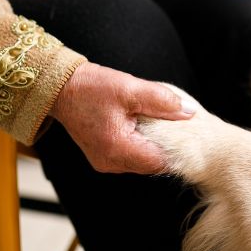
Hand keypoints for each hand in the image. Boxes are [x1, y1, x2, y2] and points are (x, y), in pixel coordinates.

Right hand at [48, 62, 195, 174]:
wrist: (62, 89)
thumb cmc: (91, 88)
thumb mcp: (130, 89)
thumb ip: (162, 101)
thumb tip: (189, 112)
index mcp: (117, 149)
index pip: (159, 162)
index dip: (177, 148)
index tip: (186, 131)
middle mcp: (111, 162)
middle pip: (151, 163)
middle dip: (166, 146)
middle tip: (174, 123)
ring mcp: (106, 162)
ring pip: (142, 160)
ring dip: (152, 144)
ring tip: (158, 122)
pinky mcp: (103, 156)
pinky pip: (130, 156)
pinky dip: (140, 143)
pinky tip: (142, 125)